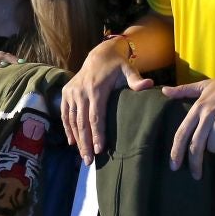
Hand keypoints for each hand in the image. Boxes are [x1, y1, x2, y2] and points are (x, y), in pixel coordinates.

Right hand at [58, 34, 156, 161]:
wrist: (99, 54)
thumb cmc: (117, 65)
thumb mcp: (128, 69)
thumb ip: (136, 80)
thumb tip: (149, 85)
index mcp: (96, 89)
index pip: (96, 116)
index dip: (97, 134)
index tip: (99, 150)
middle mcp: (81, 92)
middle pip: (82, 123)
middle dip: (85, 143)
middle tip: (89, 161)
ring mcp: (72, 93)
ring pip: (73, 120)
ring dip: (77, 139)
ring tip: (83, 156)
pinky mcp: (65, 93)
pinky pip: (65, 114)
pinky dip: (68, 128)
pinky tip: (72, 142)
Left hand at [162, 68, 214, 177]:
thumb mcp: (205, 86)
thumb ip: (184, 90)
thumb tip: (164, 91)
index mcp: (198, 107)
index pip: (182, 133)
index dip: (176, 151)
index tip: (174, 166)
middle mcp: (208, 115)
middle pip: (195, 145)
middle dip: (194, 163)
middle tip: (196, 175)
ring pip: (212, 146)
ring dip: (214, 154)